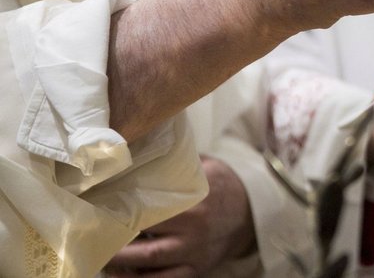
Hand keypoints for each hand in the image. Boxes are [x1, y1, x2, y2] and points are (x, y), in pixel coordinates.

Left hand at [103, 156, 255, 276]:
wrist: (252, 212)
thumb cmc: (222, 186)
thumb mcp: (207, 167)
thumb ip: (178, 164)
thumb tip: (141, 144)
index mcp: (194, 202)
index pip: (150, 207)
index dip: (120, 209)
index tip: (94, 207)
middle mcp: (193, 231)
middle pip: (144, 241)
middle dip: (112, 243)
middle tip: (86, 237)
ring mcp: (194, 253)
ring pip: (148, 266)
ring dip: (120, 266)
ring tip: (98, 259)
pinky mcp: (196, 270)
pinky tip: (122, 275)